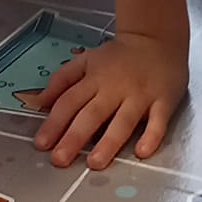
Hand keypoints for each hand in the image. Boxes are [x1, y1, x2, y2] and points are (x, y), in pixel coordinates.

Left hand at [35, 33, 187, 169]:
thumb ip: (61, 81)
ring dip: (109, 142)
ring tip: (95, 163)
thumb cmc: (118, 57)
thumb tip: (38, 102)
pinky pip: (158, 121)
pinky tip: (142, 152)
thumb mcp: (85, 61)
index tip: (42, 144)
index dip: (54, 123)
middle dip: (74, 137)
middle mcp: (115, 88)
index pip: (69, 102)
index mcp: (94, 78)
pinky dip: (151, 136)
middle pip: (92, 114)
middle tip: (60, 159)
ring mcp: (141, 95)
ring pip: (123, 121)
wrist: (157, 39)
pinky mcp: (163, 101)